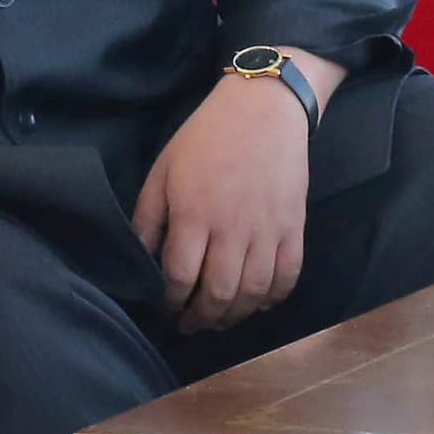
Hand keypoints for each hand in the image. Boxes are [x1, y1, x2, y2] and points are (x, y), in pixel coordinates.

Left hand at [133, 61, 325, 334]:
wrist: (264, 109)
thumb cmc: (206, 136)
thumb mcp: (164, 169)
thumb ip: (149, 216)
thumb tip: (140, 257)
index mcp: (194, 213)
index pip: (180, 276)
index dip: (170, 301)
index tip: (164, 307)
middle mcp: (232, 229)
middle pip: (218, 294)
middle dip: (200, 318)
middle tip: (189, 325)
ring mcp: (267, 231)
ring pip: (252, 293)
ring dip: (234, 316)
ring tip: (218, 320)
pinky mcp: (294, 228)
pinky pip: (288, 277)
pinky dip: (273, 298)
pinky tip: (257, 302)